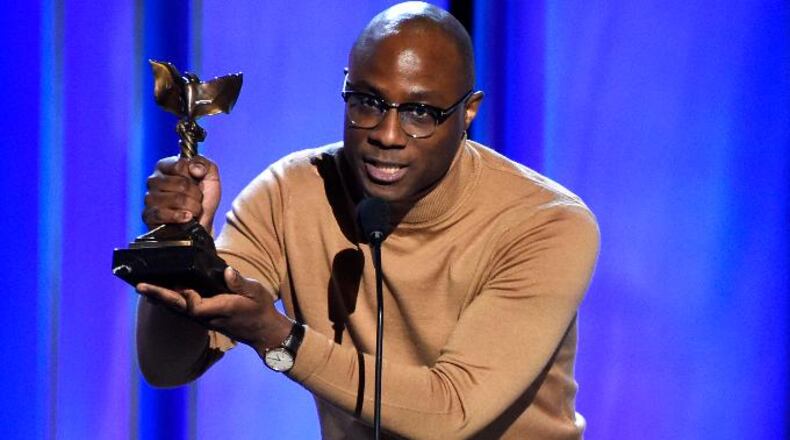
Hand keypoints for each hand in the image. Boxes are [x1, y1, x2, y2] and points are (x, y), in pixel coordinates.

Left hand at [136, 267, 292, 354]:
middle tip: (140, 285)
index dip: (187, 297)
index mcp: (220, 309)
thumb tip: (227, 272)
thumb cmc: (260, 309)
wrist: (262, 331)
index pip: (195, 306)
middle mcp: (207, 317)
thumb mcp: (257, 292)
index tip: (184, 286)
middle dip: (159, 296)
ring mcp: (203, 318)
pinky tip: (158, 294)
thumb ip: (241, 283)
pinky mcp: (202, 317)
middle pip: (178, 307)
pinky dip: (168, 300)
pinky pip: (181, 309)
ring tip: (141, 287)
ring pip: (177, 309)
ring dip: (159, 298)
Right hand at [143, 155, 220, 231]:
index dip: (195, 175)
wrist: (203, 223)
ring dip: (192, 207)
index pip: (180, 165)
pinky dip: (180, 217)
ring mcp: (149, 198)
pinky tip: (187, 217)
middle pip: (181, 183)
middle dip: (196, 194)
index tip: (198, 180)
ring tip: (193, 210)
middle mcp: (154, 180)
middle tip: (197, 199)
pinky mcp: (148, 216)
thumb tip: (194, 168)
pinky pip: (164, 214)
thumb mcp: (209, 175)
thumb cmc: (203, 198)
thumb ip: (204, 163)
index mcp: (165, 166)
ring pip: (177, 199)